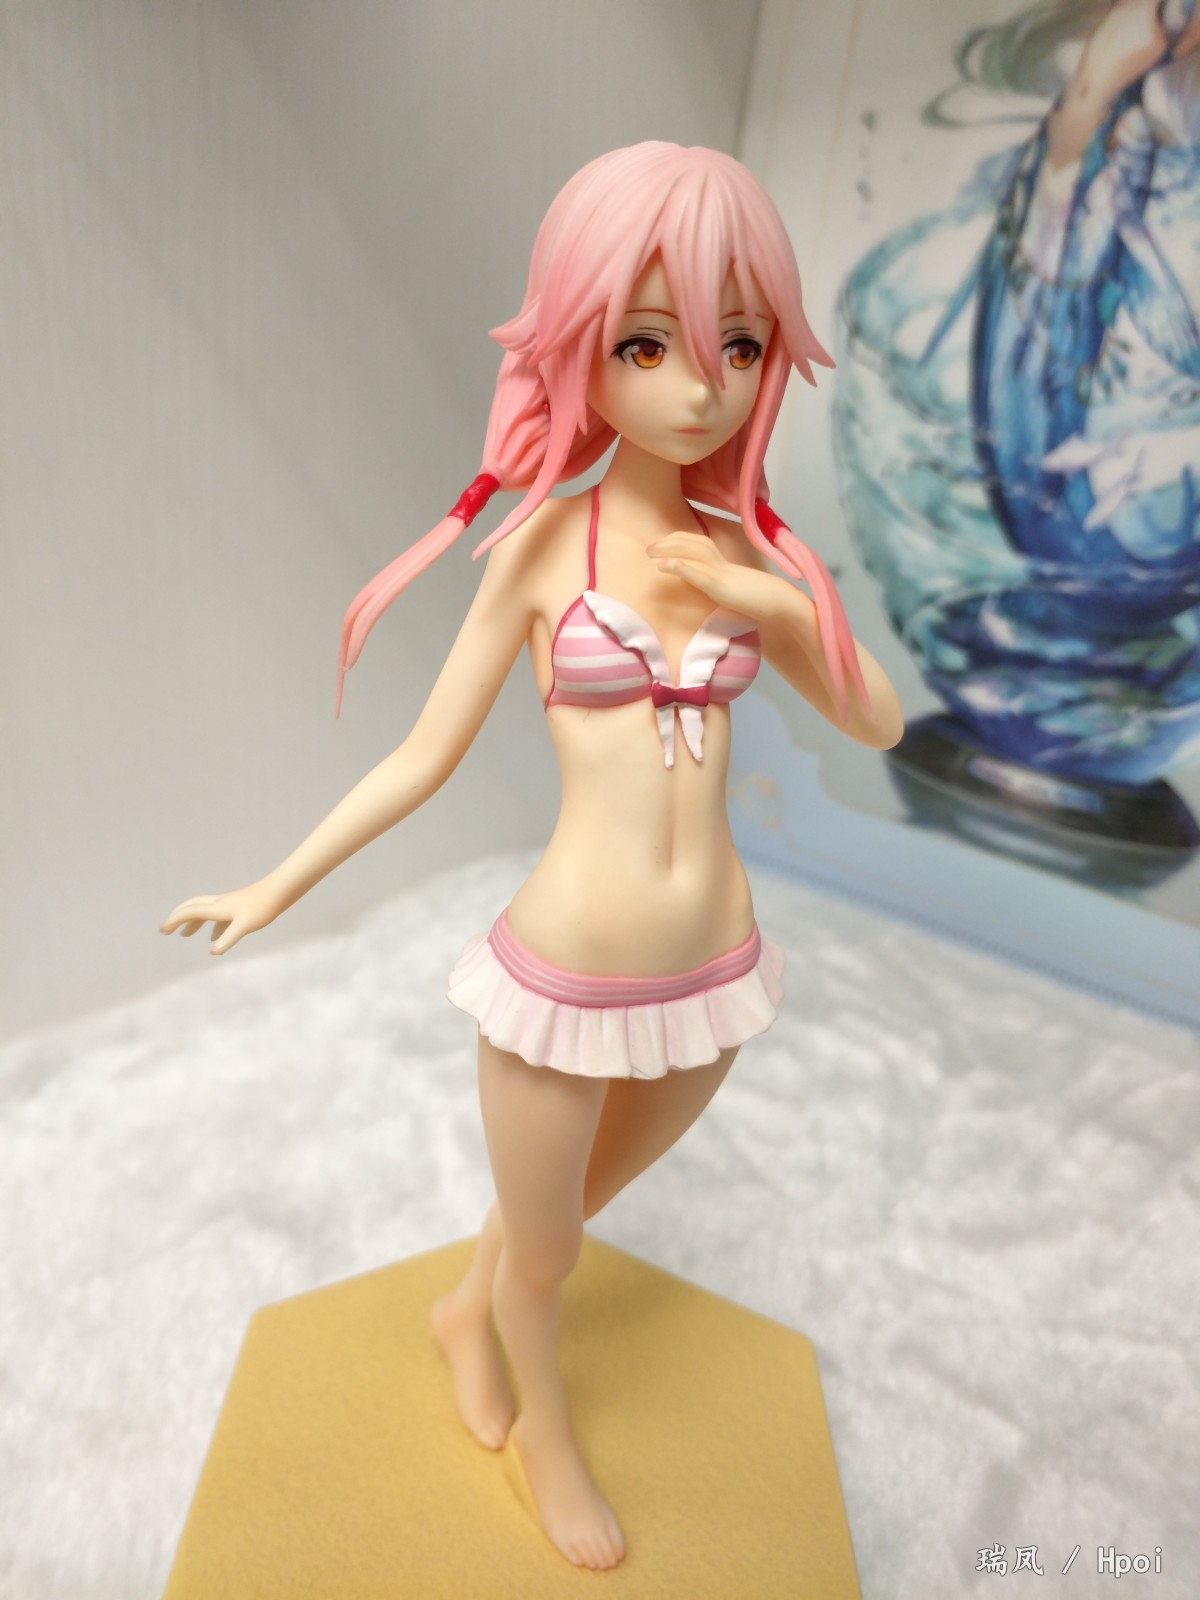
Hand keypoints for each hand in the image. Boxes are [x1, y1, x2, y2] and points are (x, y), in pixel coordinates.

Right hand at [160, 878, 283, 955]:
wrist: (280, 890)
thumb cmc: (263, 908)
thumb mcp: (245, 926)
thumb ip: (228, 939)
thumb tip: (213, 952)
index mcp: (218, 908)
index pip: (190, 913)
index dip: (175, 921)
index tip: (163, 930)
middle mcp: (220, 903)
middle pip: (192, 908)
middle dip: (178, 918)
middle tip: (166, 929)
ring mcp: (229, 903)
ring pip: (204, 911)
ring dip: (192, 922)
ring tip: (185, 935)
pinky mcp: (238, 905)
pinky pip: (217, 915)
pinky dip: (210, 925)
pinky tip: (215, 936)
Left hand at [648, 533, 786, 620]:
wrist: (780, 605)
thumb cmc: (759, 601)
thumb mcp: (734, 591)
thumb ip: (719, 586)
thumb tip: (706, 587)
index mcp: (723, 565)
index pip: (697, 543)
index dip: (677, 541)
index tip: (659, 546)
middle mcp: (721, 563)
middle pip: (692, 542)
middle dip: (668, 542)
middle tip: (648, 548)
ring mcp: (721, 574)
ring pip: (693, 552)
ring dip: (669, 549)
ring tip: (650, 553)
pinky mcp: (721, 587)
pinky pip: (699, 573)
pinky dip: (680, 566)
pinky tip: (664, 566)